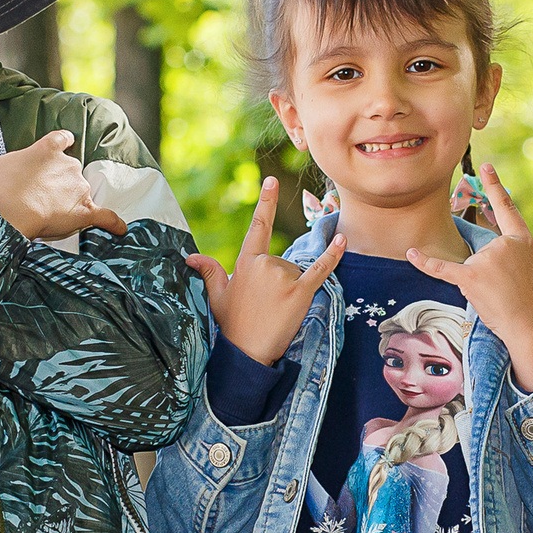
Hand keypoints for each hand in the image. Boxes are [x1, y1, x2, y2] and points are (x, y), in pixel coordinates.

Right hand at [0, 131, 126, 241]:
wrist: (6, 215)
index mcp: (46, 149)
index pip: (61, 139)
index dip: (62, 143)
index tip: (62, 145)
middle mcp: (68, 165)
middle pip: (71, 169)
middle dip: (60, 180)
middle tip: (41, 194)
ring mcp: (78, 189)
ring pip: (82, 192)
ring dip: (74, 200)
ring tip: (56, 213)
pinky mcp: (84, 212)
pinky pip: (105, 217)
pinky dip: (113, 223)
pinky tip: (120, 229)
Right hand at [186, 178, 344, 366]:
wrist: (246, 352)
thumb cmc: (232, 324)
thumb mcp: (217, 296)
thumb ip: (209, 271)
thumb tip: (190, 256)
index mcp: (245, 263)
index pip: (257, 227)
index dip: (265, 203)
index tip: (272, 181)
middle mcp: (264, 264)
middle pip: (281, 260)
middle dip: (277, 282)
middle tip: (265, 307)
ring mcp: (283, 277)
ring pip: (296, 271)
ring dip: (290, 289)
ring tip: (275, 311)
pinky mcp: (300, 291)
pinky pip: (320, 269)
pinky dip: (333, 255)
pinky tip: (341, 240)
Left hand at [404, 164, 532, 391]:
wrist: (531, 328)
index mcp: (522, 240)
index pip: (506, 209)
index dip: (494, 186)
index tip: (485, 167)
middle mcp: (503, 245)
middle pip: (483, 251)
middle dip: (490, 274)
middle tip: (505, 292)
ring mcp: (486, 260)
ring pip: (470, 265)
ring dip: (480, 283)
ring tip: (497, 299)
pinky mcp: (470, 277)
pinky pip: (442, 268)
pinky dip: (425, 262)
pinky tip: (411, 253)